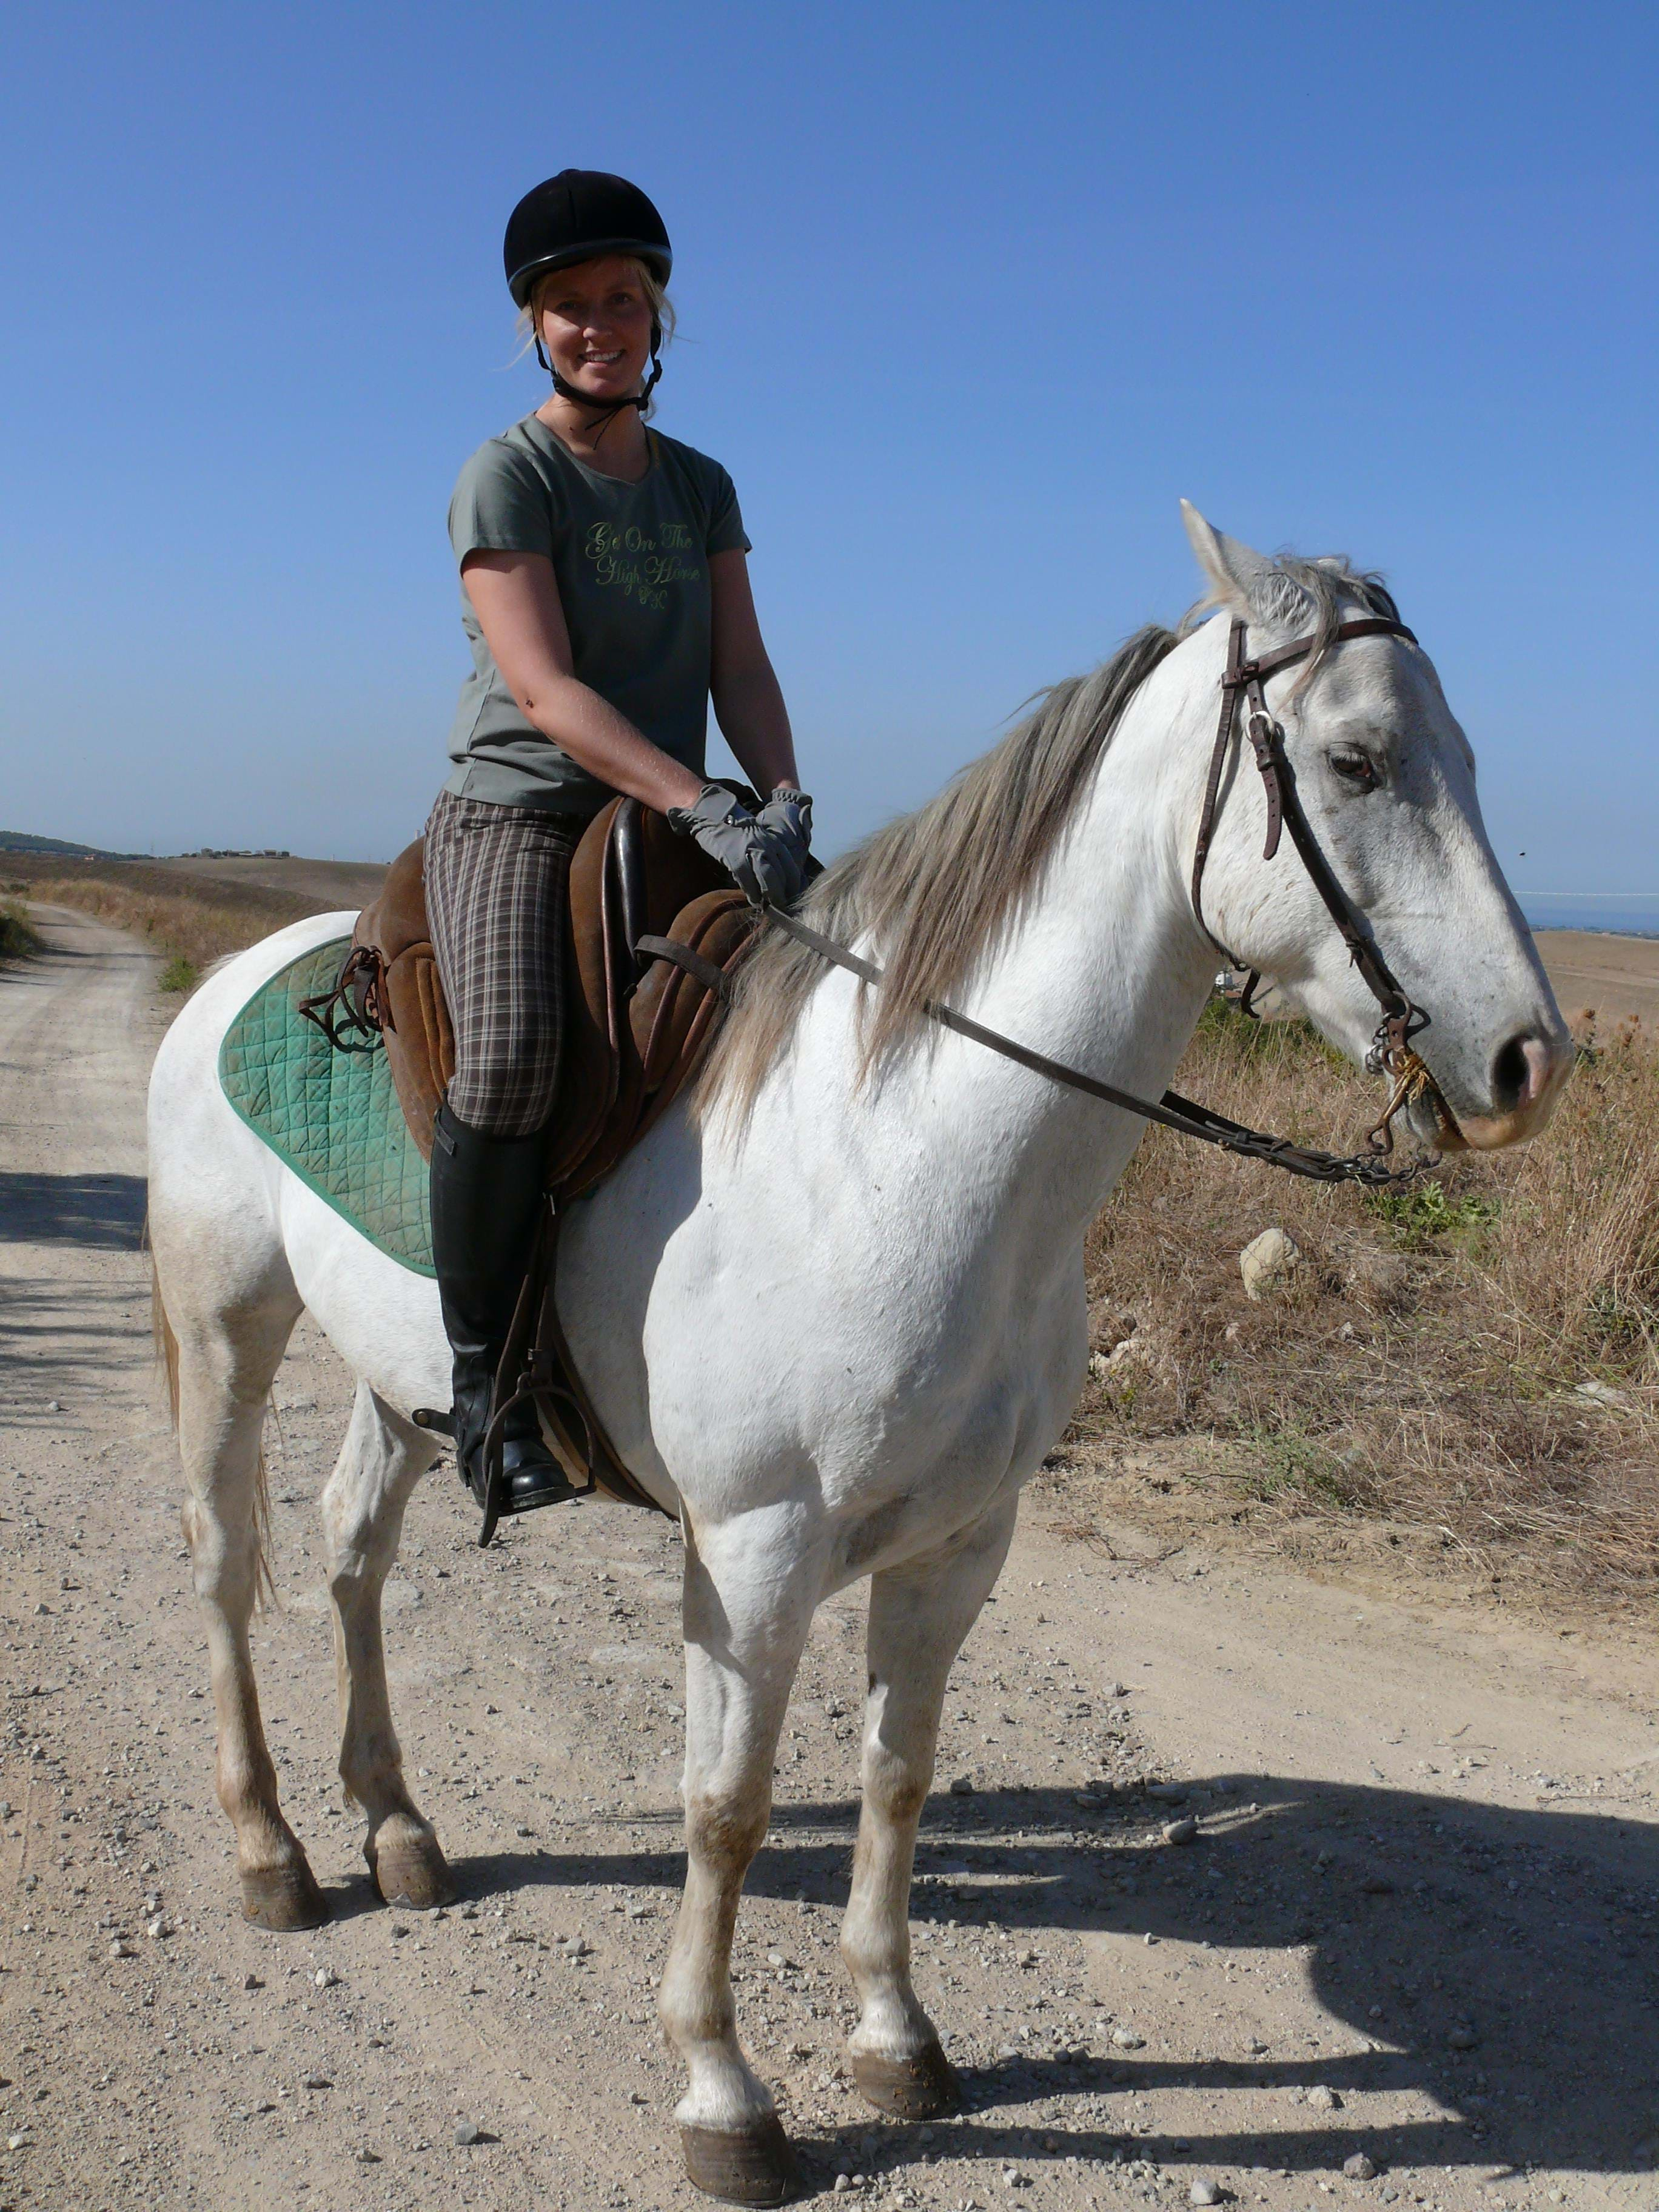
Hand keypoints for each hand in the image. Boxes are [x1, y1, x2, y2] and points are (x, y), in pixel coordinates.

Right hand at [667, 782, 808, 906]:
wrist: (716, 819)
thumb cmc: (740, 836)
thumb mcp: (761, 841)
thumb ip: (771, 857)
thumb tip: (781, 881)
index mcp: (775, 842)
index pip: (791, 868)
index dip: (794, 886)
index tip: (792, 898)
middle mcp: (766, 845)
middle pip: (781, 876)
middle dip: (782, 895)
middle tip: (781, 907)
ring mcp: (751, 851)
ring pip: (767, 878)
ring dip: (770, 897)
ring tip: (768, 907)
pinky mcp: (735, 858)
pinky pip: (747, 881)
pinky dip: (752, 894)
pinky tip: (753, 901)